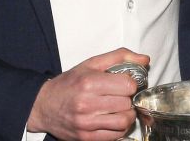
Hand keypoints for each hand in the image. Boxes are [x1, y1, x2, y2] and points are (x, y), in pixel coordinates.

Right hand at [27, 48, 149, 140]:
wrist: (43, 105)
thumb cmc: (69, 83)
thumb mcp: (91, 64)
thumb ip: (119, 57)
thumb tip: (145, 59)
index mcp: (89, 82)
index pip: (128, 85)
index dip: (130, 83)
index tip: (124, 83)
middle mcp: (87, 104)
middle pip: (127, 103)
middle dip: (128, 99)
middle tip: (121, 96)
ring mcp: (86, 123)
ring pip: (124, 121)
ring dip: (127, 115)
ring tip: (120, 108)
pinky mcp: (86, 137)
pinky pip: (115, 136)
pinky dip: (119, 128)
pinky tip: (113, 119)